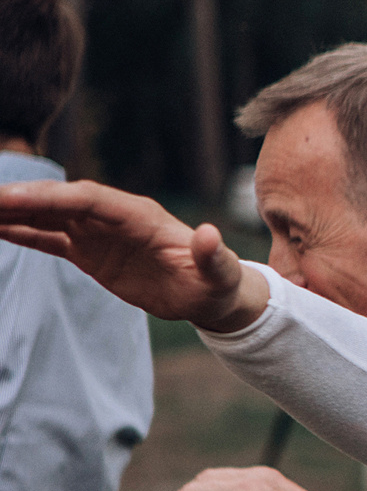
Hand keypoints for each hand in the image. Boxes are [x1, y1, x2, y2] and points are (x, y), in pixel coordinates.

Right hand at [0, 179, 266, 330]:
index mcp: (139, 215)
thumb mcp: (221, 273)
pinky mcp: (90, 252)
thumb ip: (212, 256)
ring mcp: (98, 233)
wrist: (211, 294)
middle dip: (19, 199)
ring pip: (46, 217)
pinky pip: (48, 238)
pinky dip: (21, 232)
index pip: (87, 199)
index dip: (51, 197)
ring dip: (12, 213)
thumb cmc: (218, 281)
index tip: (12, 198)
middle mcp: (113, 217)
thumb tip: (209, 234)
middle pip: (58, 201)